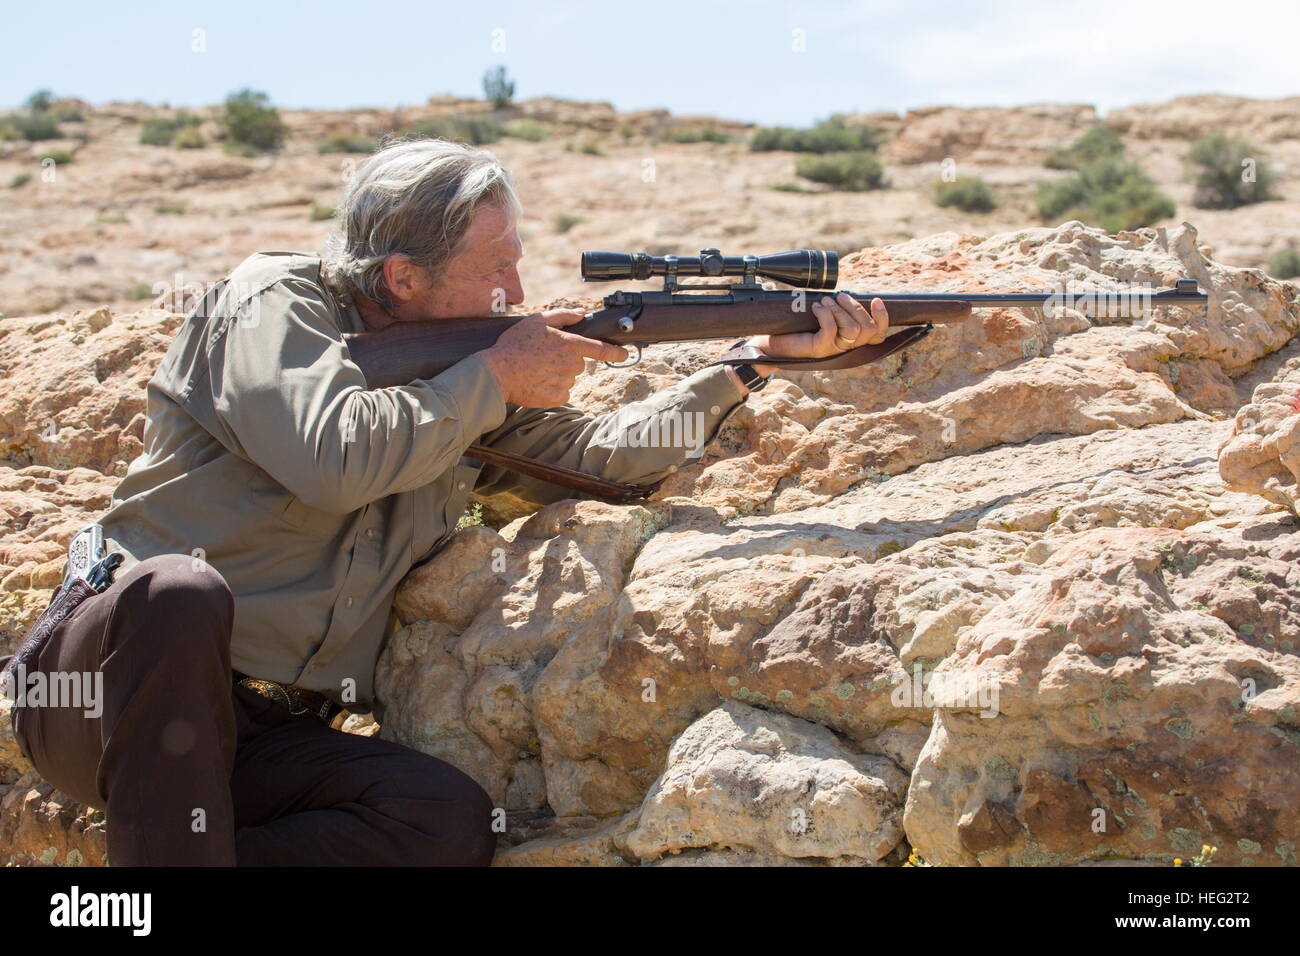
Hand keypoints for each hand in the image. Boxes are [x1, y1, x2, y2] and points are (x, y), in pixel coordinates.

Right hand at [480, 309, 627, 407]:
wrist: (497, 372)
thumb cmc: (515, 344)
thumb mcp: (537, 321)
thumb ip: (563, 316)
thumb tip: (581, 313)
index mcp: (570, 344)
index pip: (601, 349)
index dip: (616, 352)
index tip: (625, 354)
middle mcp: (571, 364)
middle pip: (579, 364)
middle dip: (566, 360)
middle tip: (544, 357)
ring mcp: (565, 383)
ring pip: (569, 379)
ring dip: (558, 375)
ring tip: (536, 370)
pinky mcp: (557, 398)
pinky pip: (562, 393)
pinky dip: (552, 389)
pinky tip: (537, 382)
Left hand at [745, 293, 890, 375]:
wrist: (771, 342)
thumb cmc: (796, 328)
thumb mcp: (822, 316)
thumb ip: (839, 310)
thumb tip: (848, 294)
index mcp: (850, 340)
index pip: (878, 335)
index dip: (882, 318)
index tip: (876, 300)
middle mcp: (845, 348)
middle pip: (867, 328)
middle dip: (855, 307)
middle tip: (839, 296)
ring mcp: (832, 350)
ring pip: (852, 329)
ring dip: (839, 309)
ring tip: (825, 301)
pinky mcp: (818, 350)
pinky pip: (830, 330)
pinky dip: (825, 313)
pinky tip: (816, 308)